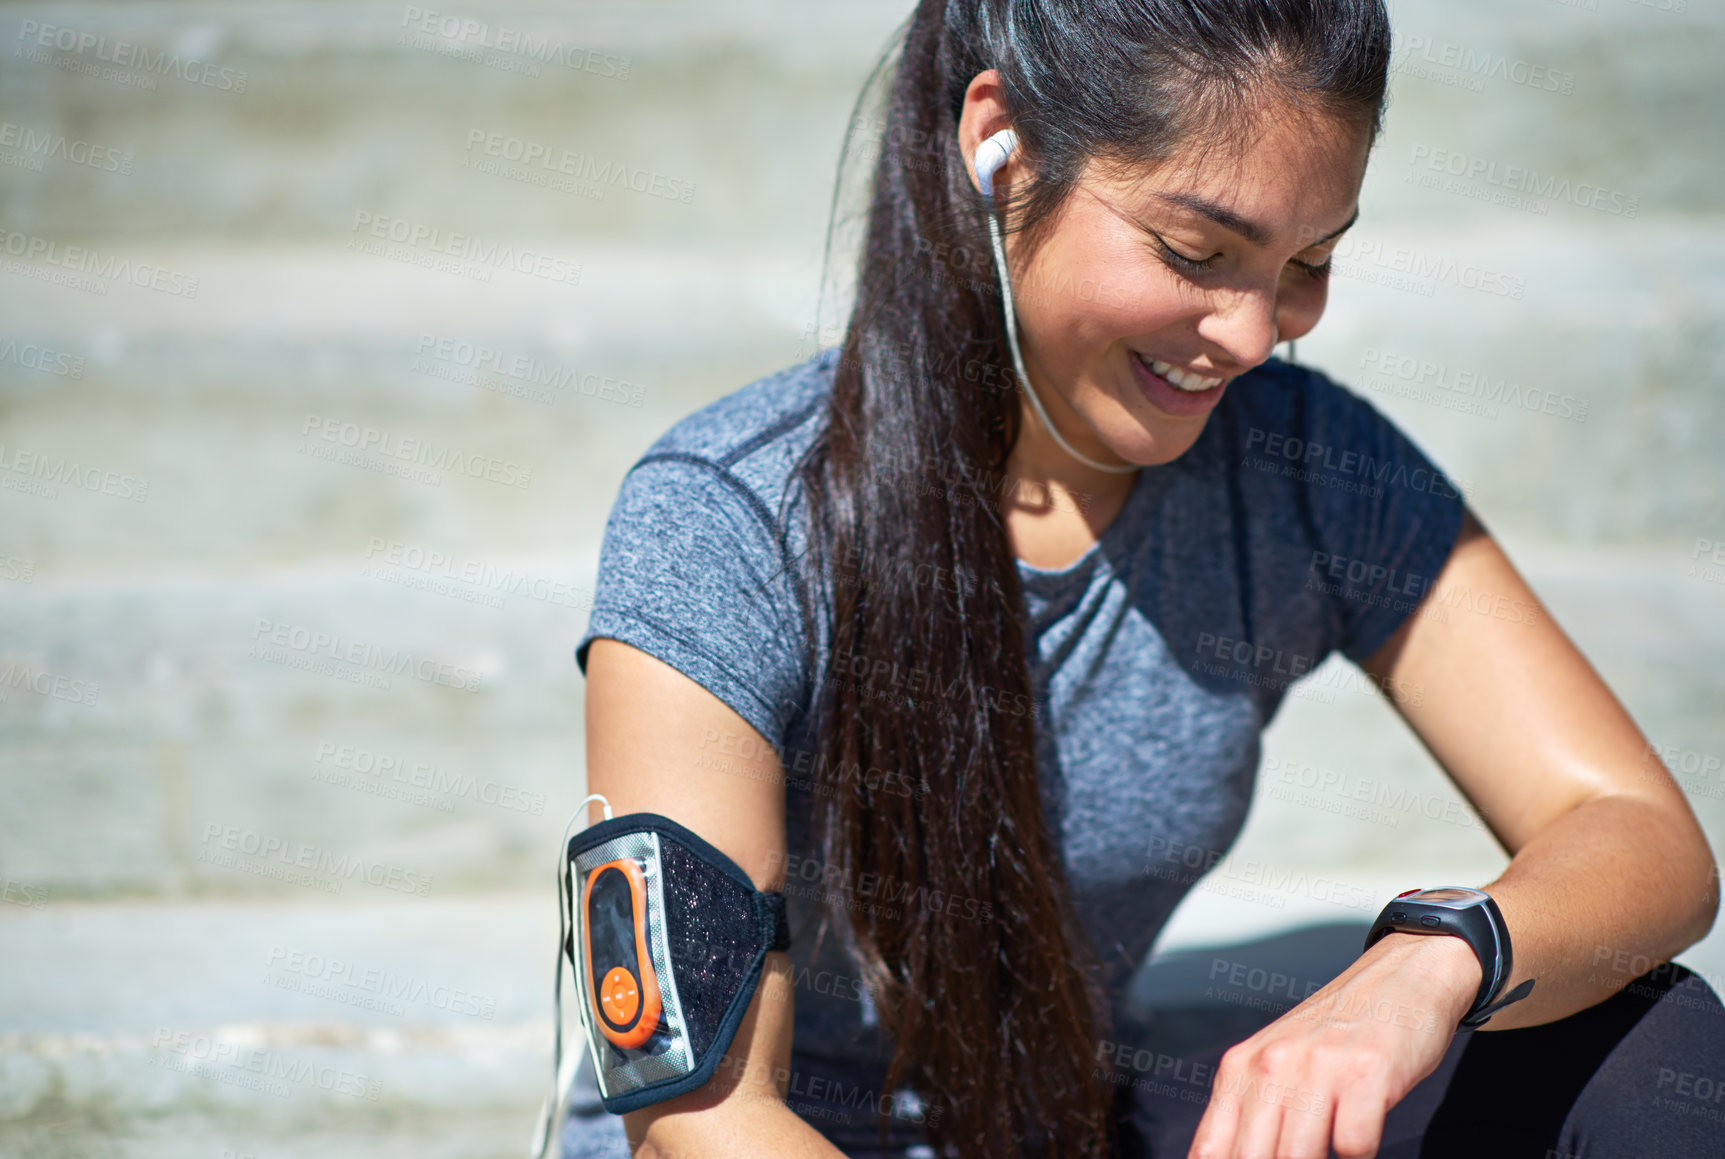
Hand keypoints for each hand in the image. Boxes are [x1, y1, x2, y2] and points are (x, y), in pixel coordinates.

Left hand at [1187, 932, 1481, 1158]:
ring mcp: (1318, 1067)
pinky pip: (1354, 1146)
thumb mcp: (1276, 1063)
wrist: (1400, 978)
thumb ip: (1249, 1112)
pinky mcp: (1367, 1073)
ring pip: (1298, 1157)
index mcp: (1241, 1067)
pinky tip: (1361, 1133)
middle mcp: (1272, 1063)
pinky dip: (1359, 1154)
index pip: (1210, 1149)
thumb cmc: (1334, 1034)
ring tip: (1330, 1148)